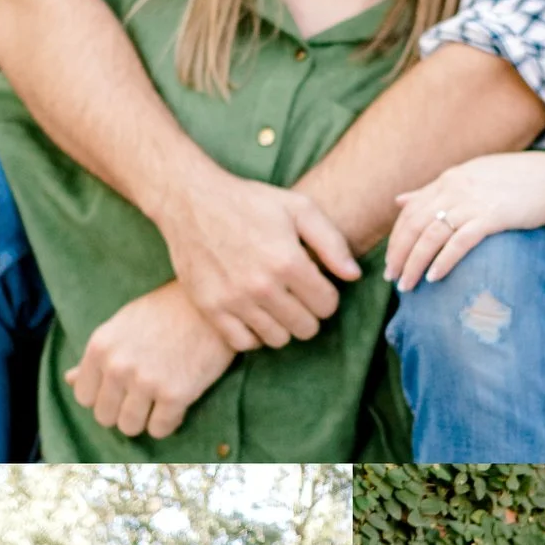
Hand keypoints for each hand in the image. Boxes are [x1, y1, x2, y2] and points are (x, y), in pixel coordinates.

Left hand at [64, 282, 234, 438]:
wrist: (210, 307)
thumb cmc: (165, 313)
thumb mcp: (123, 326)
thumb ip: (97, 356)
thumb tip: (69, 379)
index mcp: (100, 348)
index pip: (83, 396)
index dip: (103, 397)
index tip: (120, 392)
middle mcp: (118, 366)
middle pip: (105, 417)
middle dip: (122, 412)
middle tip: (142, 400)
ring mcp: (146, 382)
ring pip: (130, 427)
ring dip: (144, 421)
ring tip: (158, 405)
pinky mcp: (175, 395)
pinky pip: (160, 429)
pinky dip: (168, 423)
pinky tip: (176, 406)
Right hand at [157, 170, 359, 351]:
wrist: (191, 201)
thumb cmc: (250, 202)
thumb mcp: (298, 208)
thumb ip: (332, 242)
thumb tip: (353, 276)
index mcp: (287, 261)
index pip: (327, 305)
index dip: (327, 295)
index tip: (315, 283)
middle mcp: (261, 286)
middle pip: (306, 328)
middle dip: (309, 312)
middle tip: (297, 294)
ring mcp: (233, 300)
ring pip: (278, 339)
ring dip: (283, 324)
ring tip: (276, 302)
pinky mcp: (210, 309)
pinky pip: (244, 343)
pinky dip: (254, 333)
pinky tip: (255, 312)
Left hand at [384, 152, 544, 290]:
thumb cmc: (514, 182)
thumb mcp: (469, 178)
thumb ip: (433, 190)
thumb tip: (399, 201)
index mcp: (448, 180)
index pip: (410, 211)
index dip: (396, 239)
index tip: (391, 261)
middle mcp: (455, 188)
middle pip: (414, 225)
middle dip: (399, 254)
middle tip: (392, 279)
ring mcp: (473, 202)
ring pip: (431, 235)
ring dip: (415, 262)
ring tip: (408, 285)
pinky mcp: (493, 216)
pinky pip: (460, 241)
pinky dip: (443, 261)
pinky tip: (433, 277)